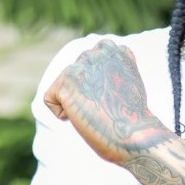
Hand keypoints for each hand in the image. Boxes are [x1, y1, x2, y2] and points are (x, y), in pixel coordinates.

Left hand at [43, 39, 170, 164]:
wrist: (134, 134)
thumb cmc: (132, 120)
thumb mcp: (126, 85)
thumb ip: (109, 71)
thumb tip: (86, 75)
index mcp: (117, 51)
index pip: (91, 65)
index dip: (97, 87)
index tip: (113, 100)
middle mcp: (100, 51)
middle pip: (75, 76)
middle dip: (84, 94)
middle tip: (104, 108)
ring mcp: (83, 64)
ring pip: (63, 86)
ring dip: (75, 103)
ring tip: (95, 111)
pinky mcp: (67, 81)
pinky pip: (50, 99)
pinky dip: (61, 113)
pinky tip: (81, 116)